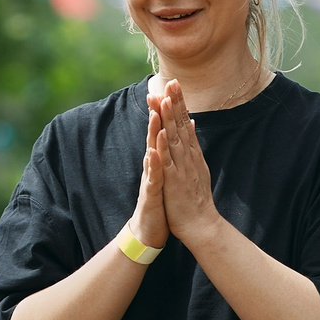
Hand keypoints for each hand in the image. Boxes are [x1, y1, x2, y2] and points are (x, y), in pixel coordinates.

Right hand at [129, 87, 168, 250]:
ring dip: (152, 134)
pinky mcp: (151, 193)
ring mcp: (151, 178)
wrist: (149, 230)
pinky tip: (154, 152)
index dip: (166, 111)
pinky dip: (153, 164)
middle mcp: (153, 165)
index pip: (163, 131)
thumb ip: (167, 153)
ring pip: (152, 152)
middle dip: (156, 114)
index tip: (169, 90)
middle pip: (155, 135)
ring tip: (155, 115)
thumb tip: (170, 133)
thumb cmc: (160, 201)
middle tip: (158, 92)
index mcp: (160, 160)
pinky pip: (153, 177)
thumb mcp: (166, 173)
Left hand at [153, 80, 223, 244]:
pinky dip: (165, 146)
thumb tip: (191, 123)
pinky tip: (161, 132)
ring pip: (174, 138)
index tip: (173, 83)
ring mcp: (182, 167)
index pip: (184, 122)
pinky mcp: (175, 181)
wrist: (202, 224)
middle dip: (175, 102)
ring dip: (168, 118)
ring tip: (163, 98)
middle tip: (171, 81)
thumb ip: (192, 145)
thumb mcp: (196, 166)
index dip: (178, 103)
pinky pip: (169, 161)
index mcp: (192, 153)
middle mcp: (188, 157)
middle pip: (180, 125)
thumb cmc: (195, 198)